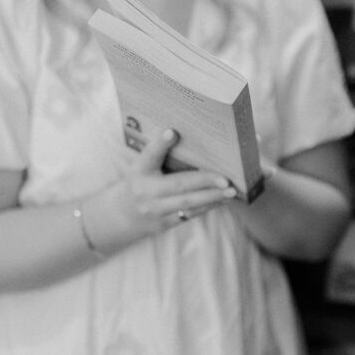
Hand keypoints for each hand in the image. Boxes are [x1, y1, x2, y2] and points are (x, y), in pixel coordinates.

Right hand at [81, 128, 236, 254]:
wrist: (121, 215)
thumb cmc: (140, 183)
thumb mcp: (141, 167)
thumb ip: (159, 154)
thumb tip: (184, 135)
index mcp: (139, 171)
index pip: (149, 155)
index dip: (159, 144)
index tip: (172, 132)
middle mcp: (146, 191)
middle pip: (179, 184)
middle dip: (204, 181)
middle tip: (226, 179)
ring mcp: (156, 209)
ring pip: (188, 203)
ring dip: (213, 197)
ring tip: (232, 191)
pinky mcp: (165, 223)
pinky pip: (190, 214)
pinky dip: (209, 206)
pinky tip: (223, 199)